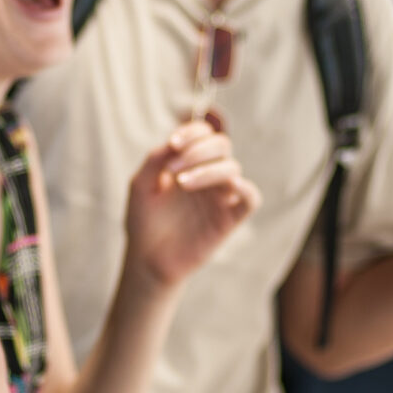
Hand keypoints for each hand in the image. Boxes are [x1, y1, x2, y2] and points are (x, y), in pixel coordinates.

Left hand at [122, 119, 259, 290]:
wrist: (146, 260)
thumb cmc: (143, 220)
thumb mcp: (141, 184)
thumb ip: (156, 159)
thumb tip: (174, 141)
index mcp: (189, 163)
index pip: (203, 133)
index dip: (192, 132)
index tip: (173, 144)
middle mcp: (208, 176)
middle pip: (222, 144)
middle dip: (199, 149)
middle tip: (174, 167)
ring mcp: (220, 196)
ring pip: (232, 168)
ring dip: (208, 169)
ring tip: (182, 183)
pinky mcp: (230, 219)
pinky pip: (251, 198)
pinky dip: (245, 188)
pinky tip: (228, 186)